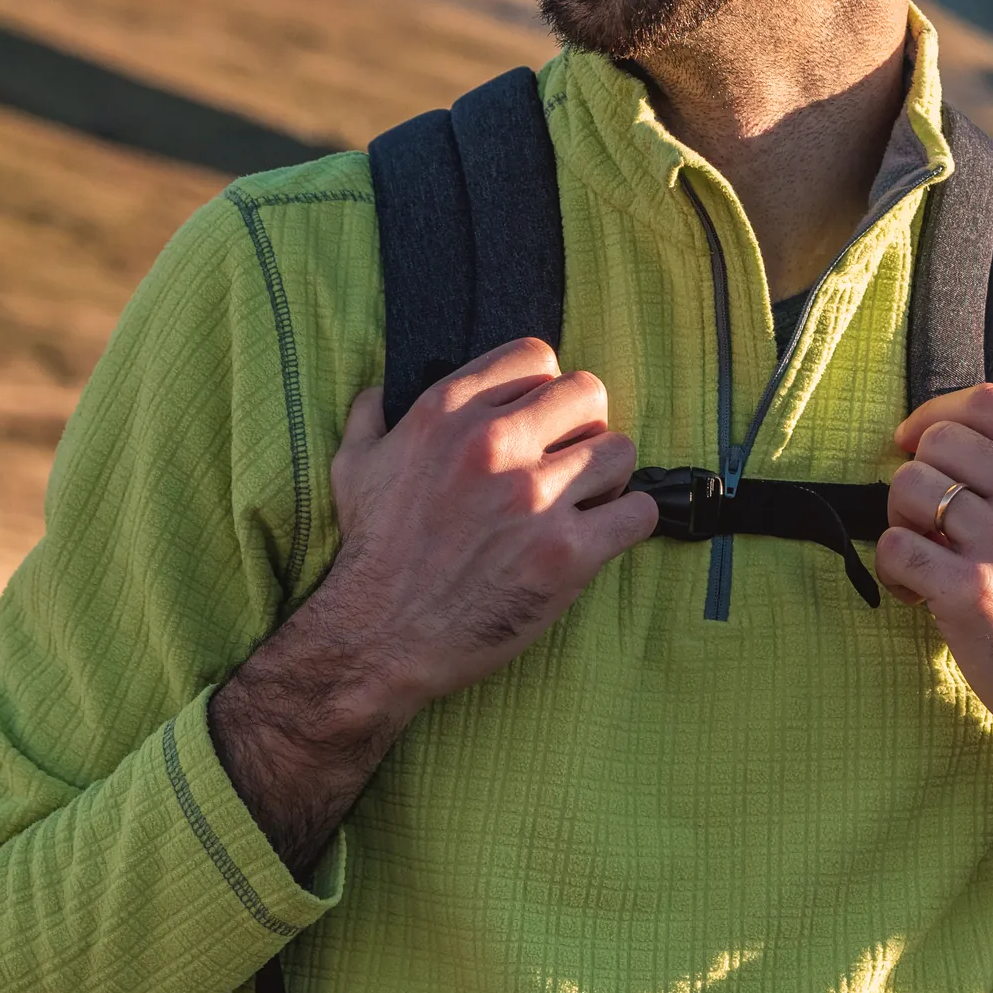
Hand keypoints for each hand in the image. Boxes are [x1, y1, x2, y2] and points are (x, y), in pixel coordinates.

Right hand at [208, 340, 653, 873]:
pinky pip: (638, 512)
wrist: (379, 636)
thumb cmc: (370, 551)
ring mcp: (534, 498)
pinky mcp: (566, 553)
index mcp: (447, 412)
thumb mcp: (353, 467)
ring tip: (587, 501)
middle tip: (569, 461)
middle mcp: (493, 443)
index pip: (536, 356)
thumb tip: (379, 391)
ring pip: (620, 450)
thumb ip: (370, 418)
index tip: (539, 421)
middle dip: (584, 426)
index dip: (545, 388)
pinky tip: (605, 534)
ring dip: (609, 476)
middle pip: (587, 393)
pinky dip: (630, 522)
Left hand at [875, 383, 992, 794]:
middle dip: (917, 476)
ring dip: (901, 522)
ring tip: (925, 557)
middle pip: (937, 442)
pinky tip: (918, 592)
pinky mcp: (971, 593)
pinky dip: (892, 569)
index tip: (914, 441)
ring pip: (908, 488)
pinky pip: (894, 546)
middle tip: (927, 519)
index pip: (986, 403)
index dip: (934, 415)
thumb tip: (978, 438)